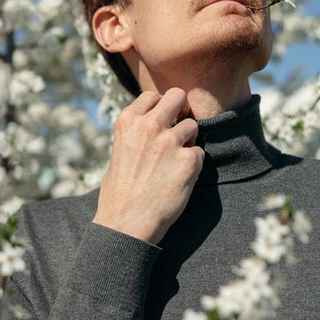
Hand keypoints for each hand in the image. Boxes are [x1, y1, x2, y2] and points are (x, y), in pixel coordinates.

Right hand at [93, 88, 204, 243]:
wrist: (125, 224)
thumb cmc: (119, 192)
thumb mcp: (120, 149)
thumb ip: (137, 131)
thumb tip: (157, 120)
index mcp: (128, 120)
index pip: (153, 95)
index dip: (160, 107)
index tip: (161, 121)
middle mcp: (150, 125)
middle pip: (178, 96)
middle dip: (181, 110)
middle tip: (178, 129)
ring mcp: (170, 141)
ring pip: (192, 125)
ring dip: (187, 141)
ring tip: (174, 162)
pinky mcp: (189, 160)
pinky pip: (199, 153)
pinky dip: (193, 164)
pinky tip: (179, 179)